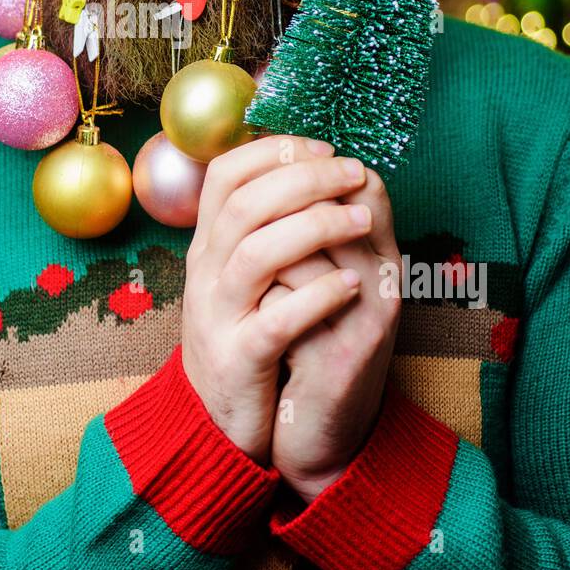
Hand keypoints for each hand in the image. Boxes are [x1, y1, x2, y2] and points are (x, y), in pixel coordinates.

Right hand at [180, 134, 372, 465]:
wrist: (218, 421)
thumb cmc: (245, 338)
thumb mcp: (241, 277)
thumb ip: (263, 228)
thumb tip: (309, 168)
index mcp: (208, 245)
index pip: (225, 174)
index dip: (273, 151)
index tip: (323, 147)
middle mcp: (206, 272)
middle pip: (245, 203)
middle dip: (306, 178)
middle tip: (354, 172)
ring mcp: (218, 315)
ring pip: (257, 253)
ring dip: (316, 227)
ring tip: (363, 220)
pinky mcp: (239, 359)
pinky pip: (276, 320)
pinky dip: (317, 296)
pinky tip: (352, 284)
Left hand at [263, 165, 401, 501]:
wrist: (320, 434)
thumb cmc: (314, 347)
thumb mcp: (326, 285)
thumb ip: (317, 235)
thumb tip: (281, 168)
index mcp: (384, 260)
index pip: (367, 184)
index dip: (316, 170)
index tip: (279, 177)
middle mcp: (384, 284)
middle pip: (335, 208)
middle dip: (283, 204)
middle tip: (252, 217)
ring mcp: (363, 321)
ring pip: (303, 248)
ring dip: (265, 248)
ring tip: (253, 267)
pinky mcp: (334, 357)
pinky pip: (287, 301)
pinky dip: (262, 295)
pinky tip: (255, 309)